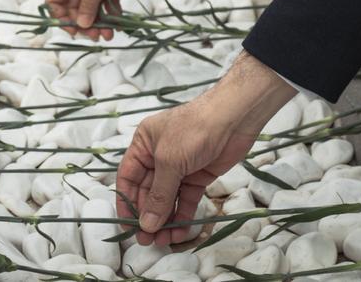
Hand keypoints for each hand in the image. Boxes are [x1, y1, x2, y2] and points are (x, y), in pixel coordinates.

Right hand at [47, 0, 167, 38]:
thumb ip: (89, 4)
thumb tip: (82, 25)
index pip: (55, 1)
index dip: (62, 18)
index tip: (74, 31)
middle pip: (75, 9)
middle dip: (85, 23)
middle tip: (97, 36)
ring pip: (91, 8)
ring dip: (99, 22)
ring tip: (109, 34)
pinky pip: (105, 3)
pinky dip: (110, 12)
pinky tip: (117, 21)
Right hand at [116, 52, 293, 244]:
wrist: (234, 119)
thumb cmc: (194, 130)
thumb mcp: (169, 162)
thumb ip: (158, 195)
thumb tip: (146, 224)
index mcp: (144, 144)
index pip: (128, 177)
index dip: (126, 201)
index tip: (127, 225)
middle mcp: (159, 156)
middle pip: (148, 191)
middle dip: (147, 216)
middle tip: (146, 240)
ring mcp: (180, 167)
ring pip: (167, 199)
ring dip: (164, 220)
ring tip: (163, 242)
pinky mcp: (198, 176)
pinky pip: (186, 200)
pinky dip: (183, 216)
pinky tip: (180, 232)